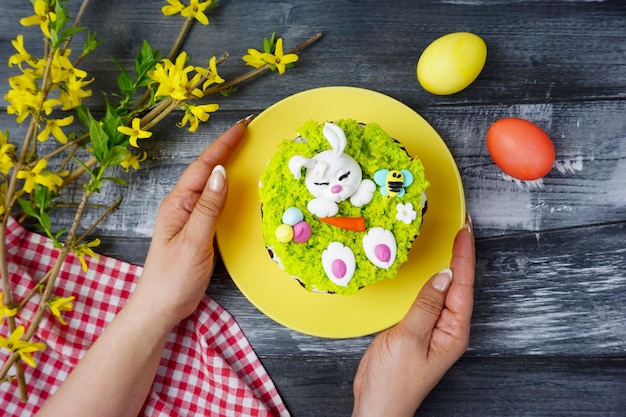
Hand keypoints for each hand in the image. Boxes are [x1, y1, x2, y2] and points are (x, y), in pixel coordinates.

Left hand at [133, 117, 251, 326]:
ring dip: (224, 164)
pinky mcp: (194, 229)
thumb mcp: (195, 242)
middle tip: (246, 131)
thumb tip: (221, 173)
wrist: (160, 308)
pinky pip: (211, 199)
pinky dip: (224, 186)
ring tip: (242, 149)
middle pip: (205, 169)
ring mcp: (187, 217)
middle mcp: (181, 205)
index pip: (203, 167)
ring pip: (207, 183)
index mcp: (178, 204)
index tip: (243, 127)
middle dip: (225, 148)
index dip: (223, 145)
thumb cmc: (174, 278)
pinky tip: (231, 185)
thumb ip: (208, 207)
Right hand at [352, 216, 474, 416]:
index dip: (463, 256)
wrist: (377, 405)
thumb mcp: (409, 338)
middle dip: (461, 255)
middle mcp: (448, 328)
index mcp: (453, 331)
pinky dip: (430, 280)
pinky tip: (429, 269)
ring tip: (452, 240)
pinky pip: (429, 299)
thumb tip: (442, 275)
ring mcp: (434, 329)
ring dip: (448, 264)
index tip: (464, 231)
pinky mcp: (419, 329)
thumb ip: (426, 305)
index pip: (462, 285)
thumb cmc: (393, 380)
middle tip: (462, 227)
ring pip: (445, 290)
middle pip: (459, 285)